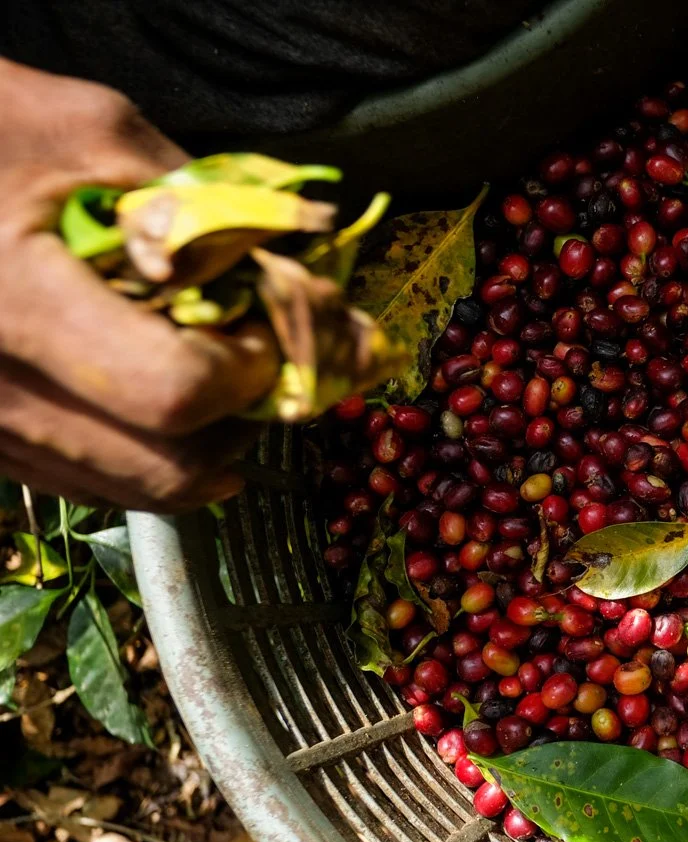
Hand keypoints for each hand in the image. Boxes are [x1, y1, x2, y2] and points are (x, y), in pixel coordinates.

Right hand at [0, 59, 277, 511]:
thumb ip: (196, 201)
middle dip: (241, 423)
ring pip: (128, 490)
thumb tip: (286, 262)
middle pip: (164, 467)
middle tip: (264, 367)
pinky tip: (171, 417)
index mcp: (15, 303)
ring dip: (204, 453)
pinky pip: (81, 482)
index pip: (174, 390)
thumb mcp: (84, 130)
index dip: (248, 368)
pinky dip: (146, 460)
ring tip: (226, 389)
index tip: (268, 327)